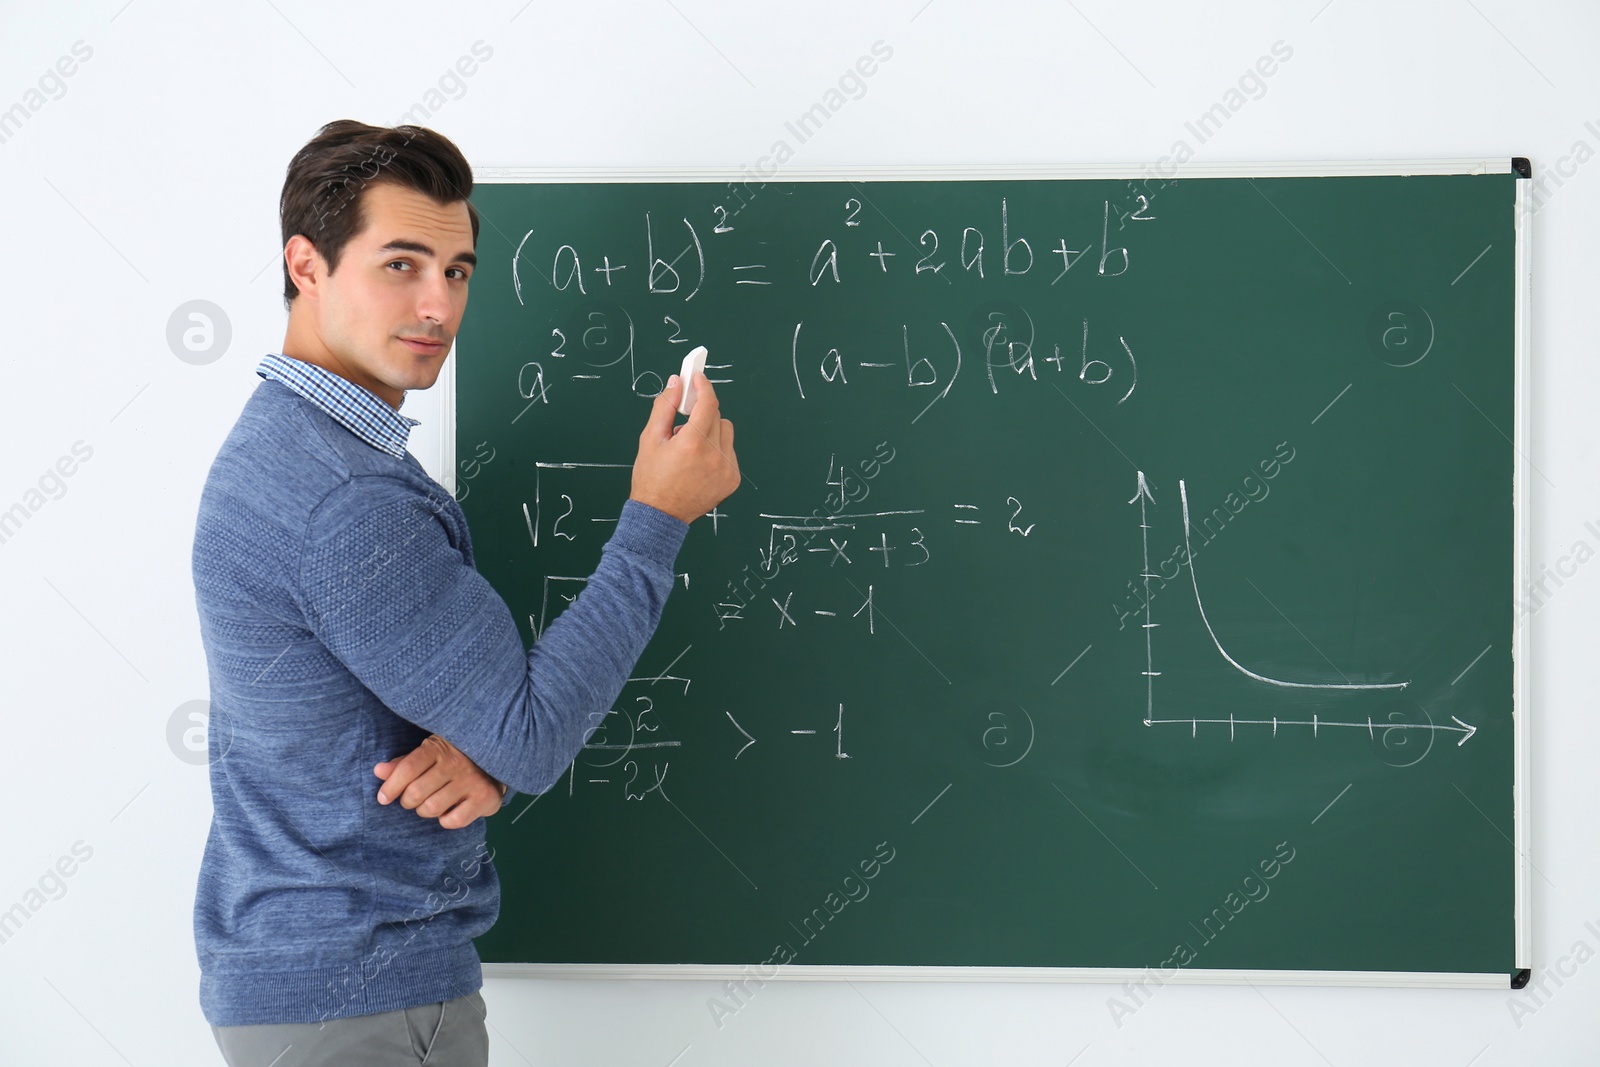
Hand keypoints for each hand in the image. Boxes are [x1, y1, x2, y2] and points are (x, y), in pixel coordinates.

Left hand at [374, 734, 504, 829]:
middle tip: (414, 799)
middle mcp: (456, 763)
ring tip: (432, 803)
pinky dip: (446, 820)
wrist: (495, 760)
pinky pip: (452, 821)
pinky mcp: (485, 798)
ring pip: (431, 808)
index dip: (390, 787)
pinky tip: (451, 810)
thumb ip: (404, 764)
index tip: (383, 798)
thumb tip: (378, 771)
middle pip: (415, 793)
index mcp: (439, 748)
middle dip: (408, 801)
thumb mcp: (429, 754)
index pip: (407, 769)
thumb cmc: (454, 758)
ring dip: (425, 811)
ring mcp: (472, 781)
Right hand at [630, 371, 739, 523]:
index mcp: (693, 444)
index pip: (708, 403)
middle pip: (717, 416)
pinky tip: (699, 461)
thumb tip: (676, 383)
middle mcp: (714, 456)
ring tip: (690, 446)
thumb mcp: (650, 439)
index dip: (703, 386)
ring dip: (711, 431)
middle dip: (701, 412)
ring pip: (726, 432)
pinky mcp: (732, 480)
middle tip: (684, 421)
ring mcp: (727, 469)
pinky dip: (717, 449)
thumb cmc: (651, 478)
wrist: (660, 516)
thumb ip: (665, 406)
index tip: (698, 377)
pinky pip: (729, 451)